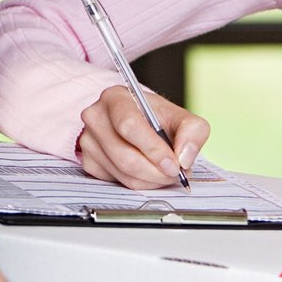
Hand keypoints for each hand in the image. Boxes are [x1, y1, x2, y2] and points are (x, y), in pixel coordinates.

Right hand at [76, 85, 210, 189]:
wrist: (137, 121)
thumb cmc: (155, 118)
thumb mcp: (180, 116)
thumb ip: (193, 131)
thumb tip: (185, 158)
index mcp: (115, 98)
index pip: (129, 126)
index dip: (153, 149)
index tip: (174, 165)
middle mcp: (96, 117)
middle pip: (125, 157)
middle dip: (156, 172)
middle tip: (175, 174)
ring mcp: (88, 141)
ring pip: (123, 174)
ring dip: (151, 180)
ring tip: (165, 173)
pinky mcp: (88, 161)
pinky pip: (117, 182)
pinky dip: (140, 183)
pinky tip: (149, 172)